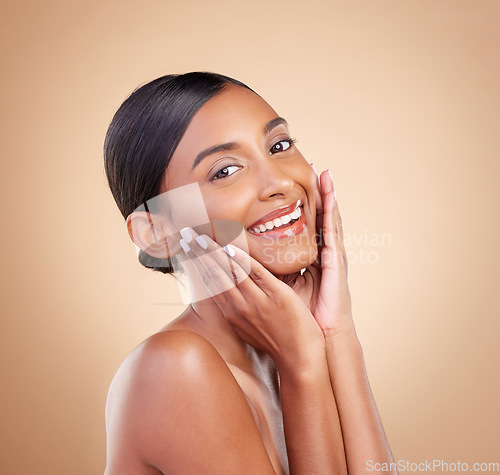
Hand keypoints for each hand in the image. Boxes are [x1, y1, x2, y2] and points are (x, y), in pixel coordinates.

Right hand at [178, 227, 325, 373]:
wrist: (298, 359)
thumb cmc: (276, 342)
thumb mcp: (249, 327)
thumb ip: (239, 309)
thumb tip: (230, 294)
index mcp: (232, 312)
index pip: (211, 282)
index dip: (199, 263)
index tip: (189, 248)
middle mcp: (240, 305)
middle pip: (216, 274)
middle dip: (200, 253)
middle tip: (188, 236)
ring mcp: (258, 300)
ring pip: (232, 271)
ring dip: (216, 252)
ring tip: (203, 237)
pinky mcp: (277, 296)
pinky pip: (257, 273)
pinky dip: (243, 260)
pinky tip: (230, 248)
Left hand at [287, 166, 352, 335]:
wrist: (319, 335)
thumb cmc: (304, 312)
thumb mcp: (283, 285)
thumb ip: (271, 268)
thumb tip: (247, 256)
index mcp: (313, 258)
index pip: (308, 226)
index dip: (305, 205)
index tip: (299, 184)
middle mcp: (324, 252)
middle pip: (320, 216)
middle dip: (319, 192)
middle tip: (315, 166)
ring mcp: (333, 255)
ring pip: (329, 218)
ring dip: (329, 194)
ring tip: (325, 172)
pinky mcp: (335, 260)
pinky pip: (332, 231)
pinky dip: (332, 211)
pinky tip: (331, 194)